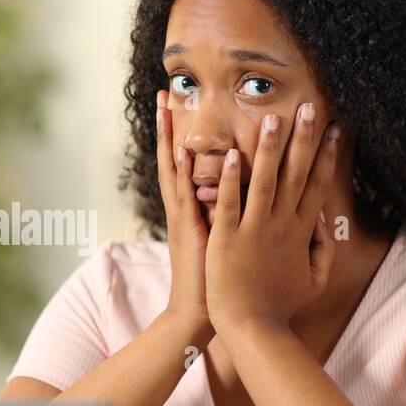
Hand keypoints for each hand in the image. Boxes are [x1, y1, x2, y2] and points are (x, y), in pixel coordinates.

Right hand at [156, 89, 210, 335]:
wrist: (202, 314)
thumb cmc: (217, 284)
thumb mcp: (223, 244)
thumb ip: (228, 217)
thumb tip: (242, 195)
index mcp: (194, 209)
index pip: (185, 163)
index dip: (181, 135)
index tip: (178, 106)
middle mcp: (185, 208)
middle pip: (174, 157)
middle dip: (168, 125)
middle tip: (163, 91)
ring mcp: (186, 217)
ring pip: (176, 169)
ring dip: (172, 137)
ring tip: (167, 106)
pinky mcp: (193, 230)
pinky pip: (188, 196)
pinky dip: (186, 173)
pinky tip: (184, 148)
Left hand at [205, 101, 339, 331]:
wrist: (253, 329)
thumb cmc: (280, 306)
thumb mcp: (314, 279)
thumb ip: (322, 248)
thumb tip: (325, 219)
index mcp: (300, 232)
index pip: (317, 184)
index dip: (326, 154)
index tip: (334, 127)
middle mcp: (281, 226)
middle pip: (296, 174)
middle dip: (304, 138)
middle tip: (310, 106)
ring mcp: (254, 231)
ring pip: (264, 182)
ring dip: (269, 149)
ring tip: (272, 118)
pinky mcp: (227, 239)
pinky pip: (230, 204)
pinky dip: (231, 180)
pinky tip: (232, 155)